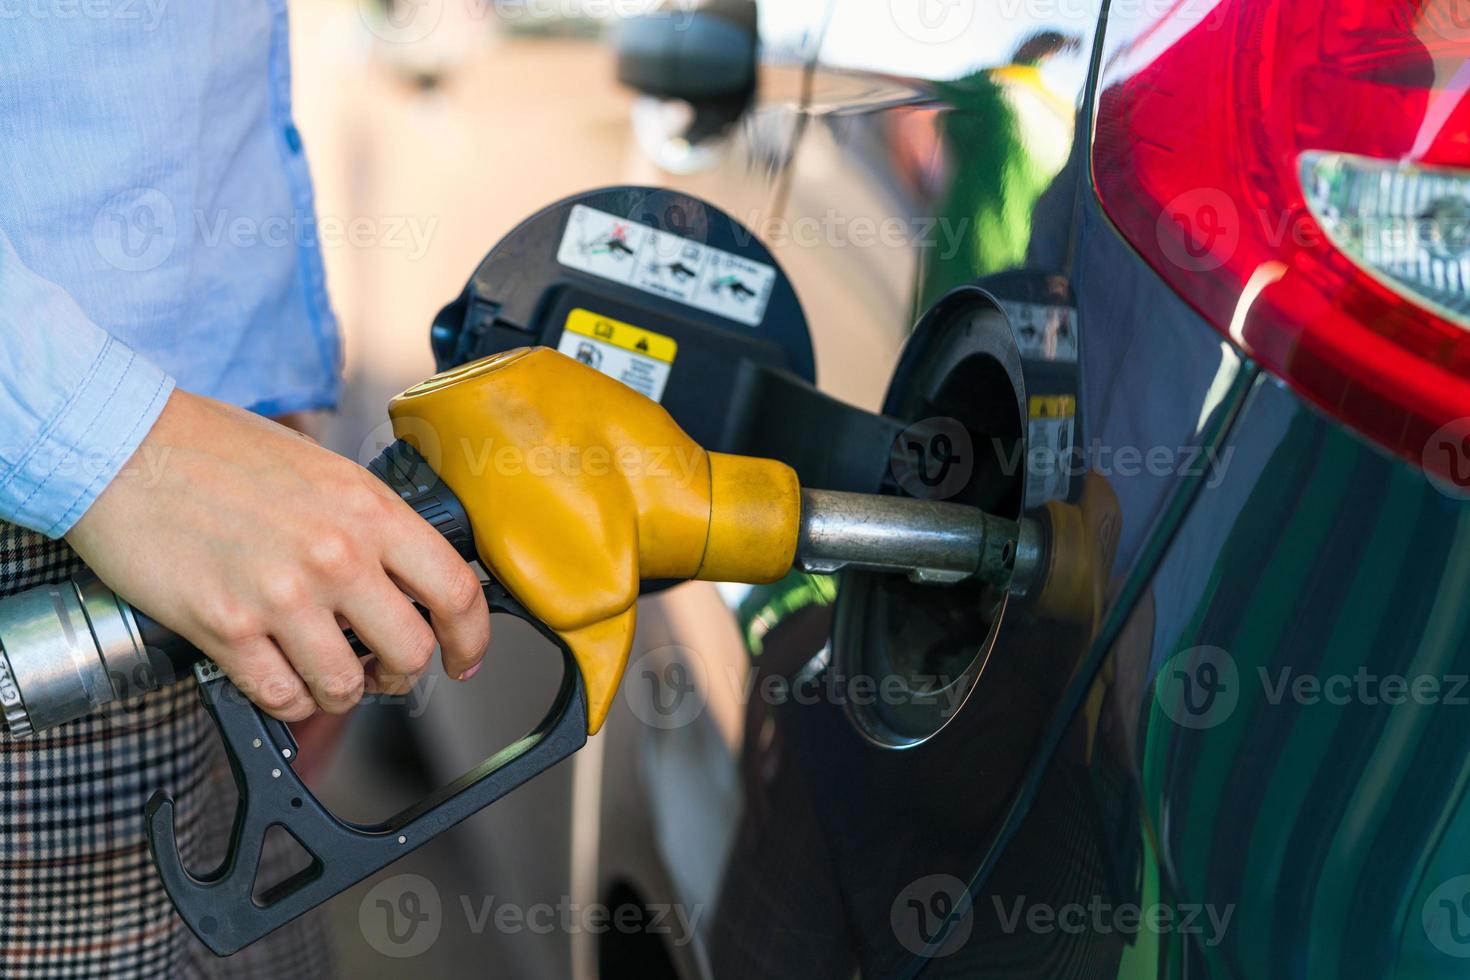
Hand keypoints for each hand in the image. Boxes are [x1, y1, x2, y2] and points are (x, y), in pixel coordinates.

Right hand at [67, 389, 490, 720]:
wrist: (121, 446)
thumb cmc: (215, 449)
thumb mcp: (321, 467)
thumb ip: (367, 520)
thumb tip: (403, 572)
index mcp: (368, 509)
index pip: (454, 590)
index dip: (470, 638)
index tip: (463, 657)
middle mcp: (335, 554)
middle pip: (409, 651)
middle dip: (403, 673)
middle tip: (386, 671)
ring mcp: (281, 595)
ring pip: (347, 687)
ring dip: (342, 694)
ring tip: (326, 676)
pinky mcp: (225, 627)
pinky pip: (281, 697)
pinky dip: (288, 701)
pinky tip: (280, 679)